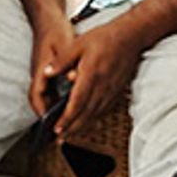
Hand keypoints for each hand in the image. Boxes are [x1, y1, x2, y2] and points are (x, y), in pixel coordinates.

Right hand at [28, 15, 76, 119]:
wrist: (48, 19)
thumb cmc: (55, 31)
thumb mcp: (64, 46)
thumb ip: (66, 63)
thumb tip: (70, 78)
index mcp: (41, 71)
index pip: (37, 97)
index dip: (42, 112)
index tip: (50, 125)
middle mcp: (39, 75)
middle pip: (40, 102)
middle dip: (48, 118)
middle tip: (60, 132)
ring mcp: (43, 74)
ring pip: (46, 98)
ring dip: (54, 111)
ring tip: (66, 125)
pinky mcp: (49, 73)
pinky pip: (51, 92)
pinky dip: (58, 102)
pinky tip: (69, 106)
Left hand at [41, 20, 142, 139]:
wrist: (130, 37)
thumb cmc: (103, 38)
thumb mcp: (78, 44)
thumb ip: (62, 60)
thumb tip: (46, 72)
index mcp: (90, 76)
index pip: (77, 103)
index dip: (67, 118)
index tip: (57, 128)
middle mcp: (102, 87)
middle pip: (86, 114)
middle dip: (72, 128)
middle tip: (60, 138)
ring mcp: (111, 91)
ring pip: (95, 115)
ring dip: (82, 127)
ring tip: (70, 135)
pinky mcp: (116, 92)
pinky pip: (104, 110)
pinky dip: (93, 119)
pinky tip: (86, 123)